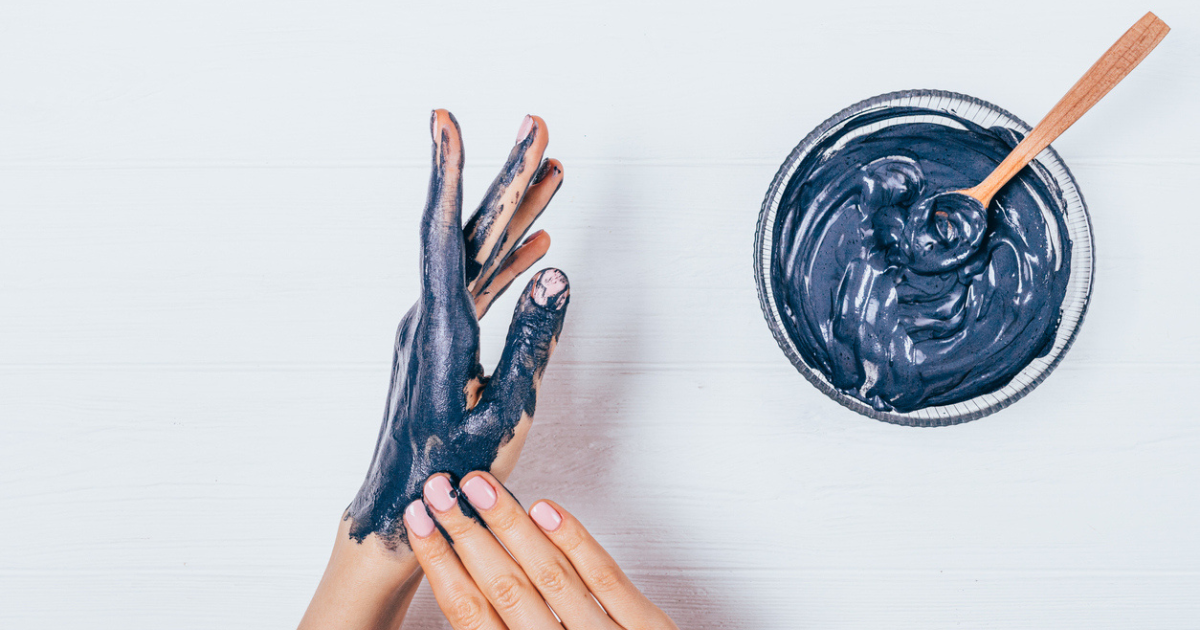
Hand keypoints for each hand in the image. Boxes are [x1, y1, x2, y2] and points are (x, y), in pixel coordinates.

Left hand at [345, 110, 569, 546]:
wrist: (403, 507)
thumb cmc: (450, 473)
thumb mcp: (504, 413)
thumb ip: (533, 342)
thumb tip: (557, 276)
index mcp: (439, 330)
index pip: (443, 233)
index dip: (450, 172)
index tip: (446, 122)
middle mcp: (429, 317)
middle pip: (470, 230)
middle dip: (507, 177)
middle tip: (537, 128)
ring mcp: (433, 327)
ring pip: (477, 254)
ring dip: (515, 214)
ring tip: (551, 173)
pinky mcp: (442, 341)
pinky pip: (477, 285)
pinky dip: (507, 260)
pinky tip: (535, 244)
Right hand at [405, 472, 678, 629]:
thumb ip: (499, 629)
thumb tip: (460, 583)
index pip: (470, 614)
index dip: (441, 565)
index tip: (418, 525)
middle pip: (504, 588)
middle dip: (466, 535)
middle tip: (439, 491)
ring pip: (550, 576)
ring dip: (510, 526)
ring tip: (480, 488)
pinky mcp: (648, 628)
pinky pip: (606, 578)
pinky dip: (574, 541)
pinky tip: (545, 510)